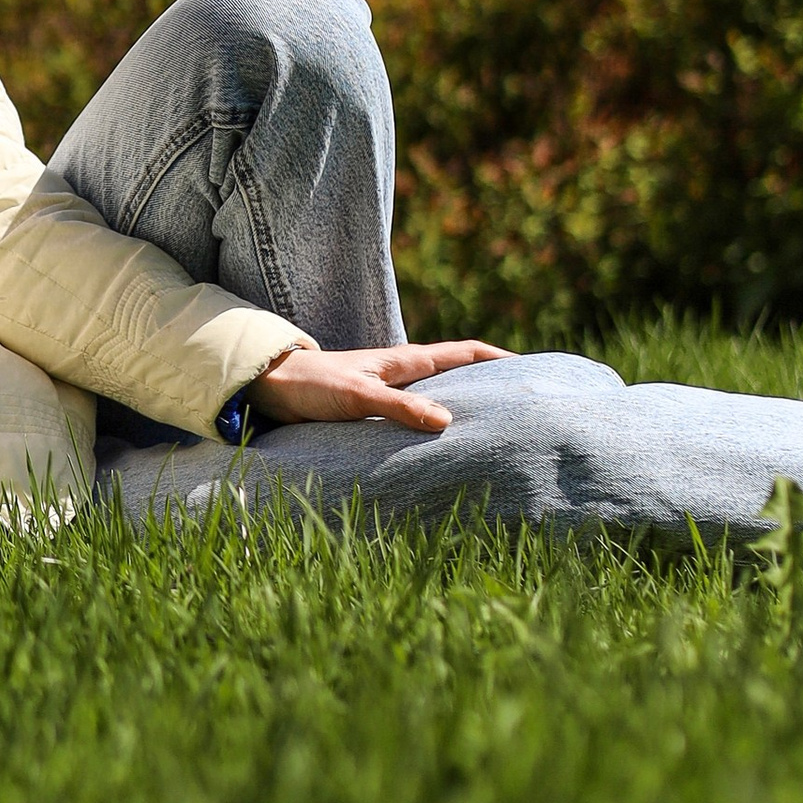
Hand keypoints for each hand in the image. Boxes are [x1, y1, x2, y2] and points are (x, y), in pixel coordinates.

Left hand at [250, 340, 507, 436]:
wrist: (269, 387)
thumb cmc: (312, 386)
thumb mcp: (358, 396)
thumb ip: (399, 407)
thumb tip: (448, 421)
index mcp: (405, 361)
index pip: (465, 353)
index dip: (499, 359)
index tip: (533, 369)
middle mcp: (403, 374)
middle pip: (459, 375)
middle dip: (491, 385)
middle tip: (525, 405)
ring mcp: (391, 392)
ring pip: (440, 397)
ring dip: (465, 408)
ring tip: (495, 431)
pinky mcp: (376, 412)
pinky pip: (418, 418)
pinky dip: (437, 427)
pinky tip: (445, 449)